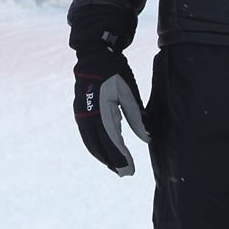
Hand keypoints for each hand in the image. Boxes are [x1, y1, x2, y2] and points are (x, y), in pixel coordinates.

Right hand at [74, 49, 150, 176]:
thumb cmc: (115, 72)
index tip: (129, 171)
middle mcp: (88, 115)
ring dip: (102, 156)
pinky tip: (104, 151)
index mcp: (103, 110)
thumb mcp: (129, 92)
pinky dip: (95, 146)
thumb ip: (136, 117)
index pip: (112, 142)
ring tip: (115, 166)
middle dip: (112, 161)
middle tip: (125, 173)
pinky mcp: (80, 112)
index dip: (120, 158)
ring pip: (90, 143)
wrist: (93, 55)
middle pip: (99, 146)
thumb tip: (147, 139)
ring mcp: (82, 114)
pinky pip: (86, 135)